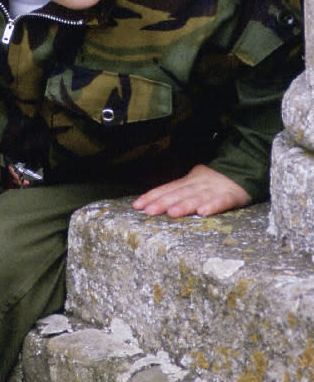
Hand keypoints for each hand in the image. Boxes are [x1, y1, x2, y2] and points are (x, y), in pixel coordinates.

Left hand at [133, 164, 249, 217]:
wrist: (244, 168)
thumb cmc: (214, 181)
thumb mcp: (194, 183)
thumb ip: (178, 192)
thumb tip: (154, 201)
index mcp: (188, 181)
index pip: (167, 189)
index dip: (152, 196)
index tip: (137, 206)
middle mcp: (198, 184)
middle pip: (178, 193)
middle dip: (162, 202)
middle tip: (148, 211)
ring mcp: (214, 189)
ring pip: (197, 197)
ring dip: (184, 205)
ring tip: (172, 213)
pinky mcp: (232, 195)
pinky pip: (221, 201)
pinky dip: (212, 206)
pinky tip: (203, 212)